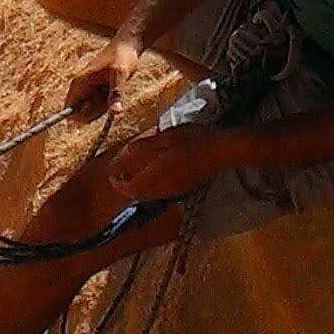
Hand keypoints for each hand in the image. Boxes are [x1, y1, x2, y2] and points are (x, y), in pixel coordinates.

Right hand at [66, 36, 141, 120]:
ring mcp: (88, 90)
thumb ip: (116, 93)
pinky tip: (113, 87)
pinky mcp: (96, 92)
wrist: (128, 44)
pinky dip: (108, 103)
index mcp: (79, 83)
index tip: (99, 109)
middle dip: (97, 112)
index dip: (81, 118)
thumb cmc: (122, 56)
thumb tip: (116, 113)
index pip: (68, 111)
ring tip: (112, 86)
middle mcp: (80, 88)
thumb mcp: (120, 74)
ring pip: (92, 111)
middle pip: (82, 114)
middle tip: (110, 92)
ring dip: (104, 107)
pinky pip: (100, 107)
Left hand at [103, 126, 223, 206]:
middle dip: (127, 188)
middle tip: (120, 176)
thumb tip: (129, 150)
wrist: (220, 152)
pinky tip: (154, 175)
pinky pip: (161, 194)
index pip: (132, 188)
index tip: (112, 176)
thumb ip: (147, 146)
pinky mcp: (184, 190)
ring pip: (150, 196)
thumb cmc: (194, 140)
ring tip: (134, 175)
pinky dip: (151, 188)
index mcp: (158, 174)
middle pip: (140, 195)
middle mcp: (165, 187)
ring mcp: (175, 190)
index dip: (119, 185)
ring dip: (139, 189)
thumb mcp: (167, 136)